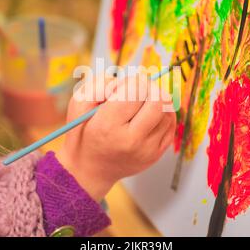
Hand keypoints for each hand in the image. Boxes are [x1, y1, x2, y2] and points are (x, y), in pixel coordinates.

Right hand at [56, 73, 175, 201]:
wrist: (89, 169)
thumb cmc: (83, 132)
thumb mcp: (78, 103)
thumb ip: (99, 84)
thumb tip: (126, 79)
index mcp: (108, 125)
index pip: (136, 90)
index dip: (133, 81)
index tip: (126, 86)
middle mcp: (131, 140)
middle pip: (158, 100)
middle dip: (149, 87)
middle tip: (138, 90)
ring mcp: (147, 150)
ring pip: (167, 111)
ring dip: (156, 100)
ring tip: (140, 104)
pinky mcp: (156, 155)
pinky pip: (170, 124)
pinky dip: (163, 113)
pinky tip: (149, 114)